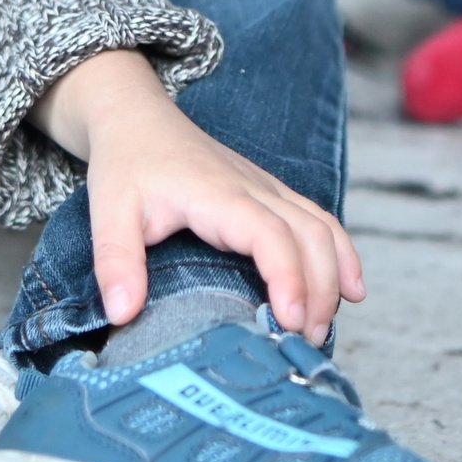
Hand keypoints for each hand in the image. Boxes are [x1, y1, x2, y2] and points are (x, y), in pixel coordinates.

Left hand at [32, 48, 365, 342]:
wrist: (137, 119)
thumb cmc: (127, 165)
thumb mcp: (108, 211)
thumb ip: (115, 262)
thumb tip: (124, 313)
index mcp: (218, 193)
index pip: (269, 234)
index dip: (288, 276)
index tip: (291, 320)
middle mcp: (253, 187)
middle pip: (309, 234)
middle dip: (319, 290)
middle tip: (307, 342)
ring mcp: (268, 188)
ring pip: (322, 227)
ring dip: (334, 276)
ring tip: (324, 328)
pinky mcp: (272, 193)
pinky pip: (319, 220)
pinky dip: (341, 254)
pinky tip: (352, 288)